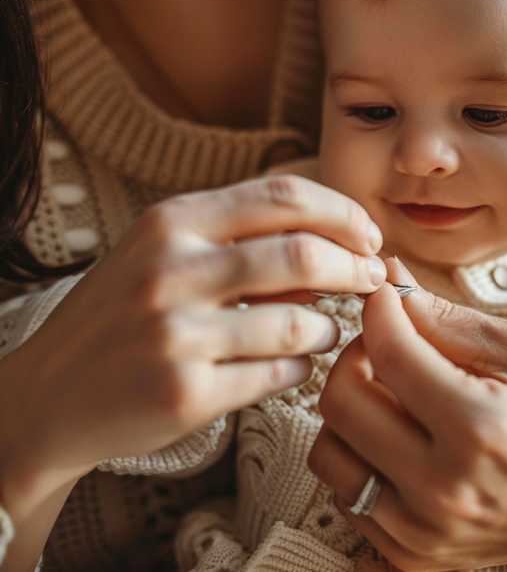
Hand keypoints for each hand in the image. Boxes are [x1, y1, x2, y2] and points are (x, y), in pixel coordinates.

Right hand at [3, 175, 385, 485]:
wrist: (46, 396)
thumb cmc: (121, 313)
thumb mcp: (162, 251)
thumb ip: (238, 236)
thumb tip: (332, 240)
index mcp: (172, 221)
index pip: (282, 196)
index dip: (341, 212)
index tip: (368, 234)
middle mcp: (172, 270)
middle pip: (302, 254)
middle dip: (356, 266)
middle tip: (375, 279)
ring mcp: (176, 334)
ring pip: (299, 323)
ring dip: (330, 327)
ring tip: (328, 330)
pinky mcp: (185, 394)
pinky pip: (278, 374)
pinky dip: (301, 367)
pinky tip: (295, 364)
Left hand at [309, 260, 506, 570]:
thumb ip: (445, 317)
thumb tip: (389, 280)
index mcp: (477, 427)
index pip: (388, 352)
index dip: (378, 309)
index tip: (385, 294)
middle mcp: (442, 488)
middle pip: (339, 403)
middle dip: (353, 355)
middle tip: (386, 344)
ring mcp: (424, 533)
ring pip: (329, 453)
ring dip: (348, 411)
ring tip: (388, 395)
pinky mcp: (416, 558)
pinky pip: (347, 497)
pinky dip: (359, 458)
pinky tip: (396, 439)